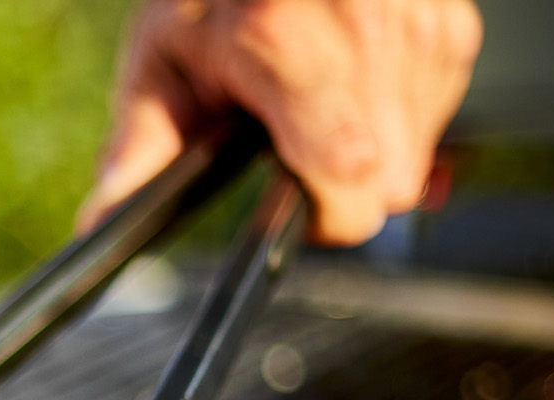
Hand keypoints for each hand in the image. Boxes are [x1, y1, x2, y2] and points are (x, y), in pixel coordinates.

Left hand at [81, 0, 481, 244]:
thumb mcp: (163, 58)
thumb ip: (140, 147)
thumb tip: (102, 221)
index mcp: (288, 46)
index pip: (349, 177)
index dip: (326, 216)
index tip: (298, 211)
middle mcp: (366, 31)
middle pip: (390, 183)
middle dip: (345, 191)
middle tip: (296, 151)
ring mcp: (418, 26)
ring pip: (416, 157)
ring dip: (372, 154)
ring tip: (317, 104)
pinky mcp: (451, 25)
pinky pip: (437, 114)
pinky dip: (398, 117)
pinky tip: (353, 86)